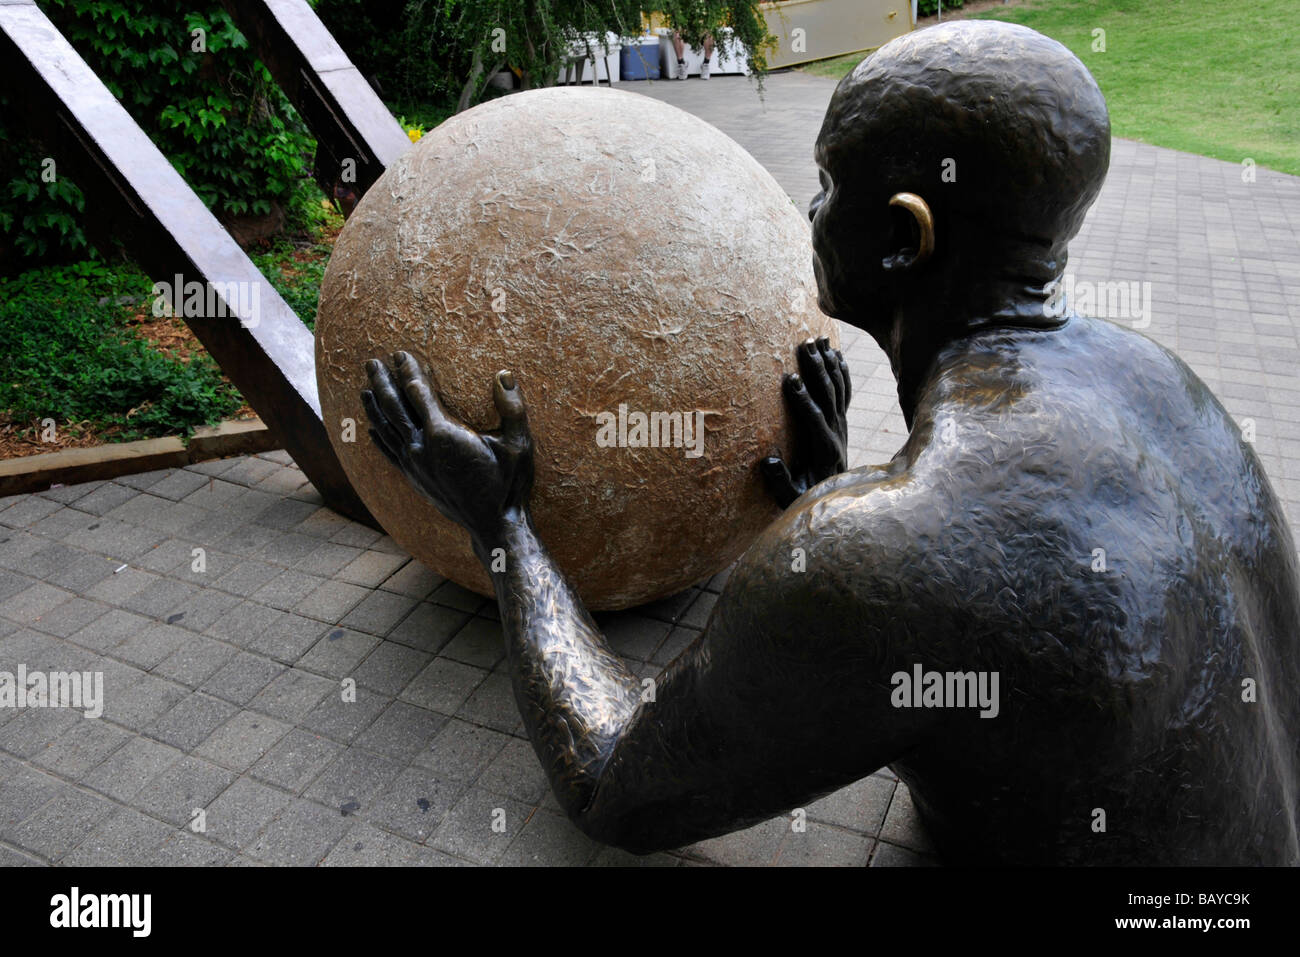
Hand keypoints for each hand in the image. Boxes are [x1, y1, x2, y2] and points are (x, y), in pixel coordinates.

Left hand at [361, 351, 533, 552]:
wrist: (493, 525)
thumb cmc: (508, 483)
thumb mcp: (520, 444)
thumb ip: (513, 407)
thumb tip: (504, 374)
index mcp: (444, 433)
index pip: (418, 392)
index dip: (408, 370)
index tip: (399, 353)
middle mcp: (422, 447)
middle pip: (393, 406)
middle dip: (382, 381)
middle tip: (371, 362)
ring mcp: (415, 464)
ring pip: (386, 428)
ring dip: (374, 405)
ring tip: (364, 387)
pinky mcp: (414, 478)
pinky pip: (388, 452)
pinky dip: (377, 437)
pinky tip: (369, 428)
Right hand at [760, 337, 850, 507]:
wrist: (834, 498)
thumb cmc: (805, 497)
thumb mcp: (789, 498)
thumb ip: (779, 482)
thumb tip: (768, 461)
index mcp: (823, 450)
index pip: (813, 418)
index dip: (802, 398)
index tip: (790, 378)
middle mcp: (837, 433)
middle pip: (828, 395)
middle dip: (816, 368)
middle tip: (805, 344)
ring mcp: (842, 425)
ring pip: (838, 388)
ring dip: (828, 362)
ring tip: (818, 339)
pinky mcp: (842, 421)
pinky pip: (845, 391)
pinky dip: (842, 371)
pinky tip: (837, 353)